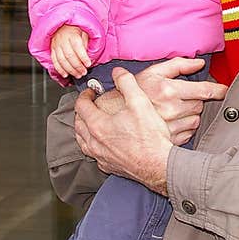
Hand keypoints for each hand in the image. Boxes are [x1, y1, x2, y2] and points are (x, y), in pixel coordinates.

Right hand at [51, 25, 90, 78]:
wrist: (61, 24)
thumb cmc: (74, 28)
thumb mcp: (84, 31)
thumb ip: (86, 43)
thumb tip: (88, 55)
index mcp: (72, 34)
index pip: (78, 47)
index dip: (83, 57)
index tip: (88, 64)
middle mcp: (63, 40)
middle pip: (69, 56)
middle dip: (77, 66)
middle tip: (83, 72)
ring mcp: (56, 45)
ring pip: (62, 60)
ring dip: (70, 70)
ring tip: (77, 75)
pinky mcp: (52, 50)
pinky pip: (55, 61)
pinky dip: (60, 70)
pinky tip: (66, 74)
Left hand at [74, 68, 174, 194]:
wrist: (159, 165)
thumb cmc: (150, 137)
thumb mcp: (140, 102)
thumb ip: (126, 83)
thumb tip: (118, 72)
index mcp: (98, 125)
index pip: (81, 106)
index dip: (85, 95)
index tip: (91, 91)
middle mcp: (95, 143)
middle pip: (78, 124)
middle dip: (82, 111)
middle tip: (90, 104)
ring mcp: (101, 157)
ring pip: (83, 141)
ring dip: (84, 129)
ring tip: (91, 122)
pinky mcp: (109, 167)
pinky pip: (93, 154)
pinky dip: (93, 144)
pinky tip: (102, 142)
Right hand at [79, 57, 225, 144]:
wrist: (114, 117)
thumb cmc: (133, 92)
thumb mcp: (153, 72)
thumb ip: (178, 64)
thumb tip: (199, 63)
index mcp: (169, 90)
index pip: (204, 91)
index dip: (217, 90)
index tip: (224, 90)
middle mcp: (172, 109)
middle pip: (200, 105)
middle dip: (197, 100)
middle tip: (185, 97)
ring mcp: (171, 127)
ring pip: (195, 120)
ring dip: (191, 114)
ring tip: (177, 109)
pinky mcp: (168, 140)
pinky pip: (188, 134)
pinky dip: (185, 127)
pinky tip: (174, 121)